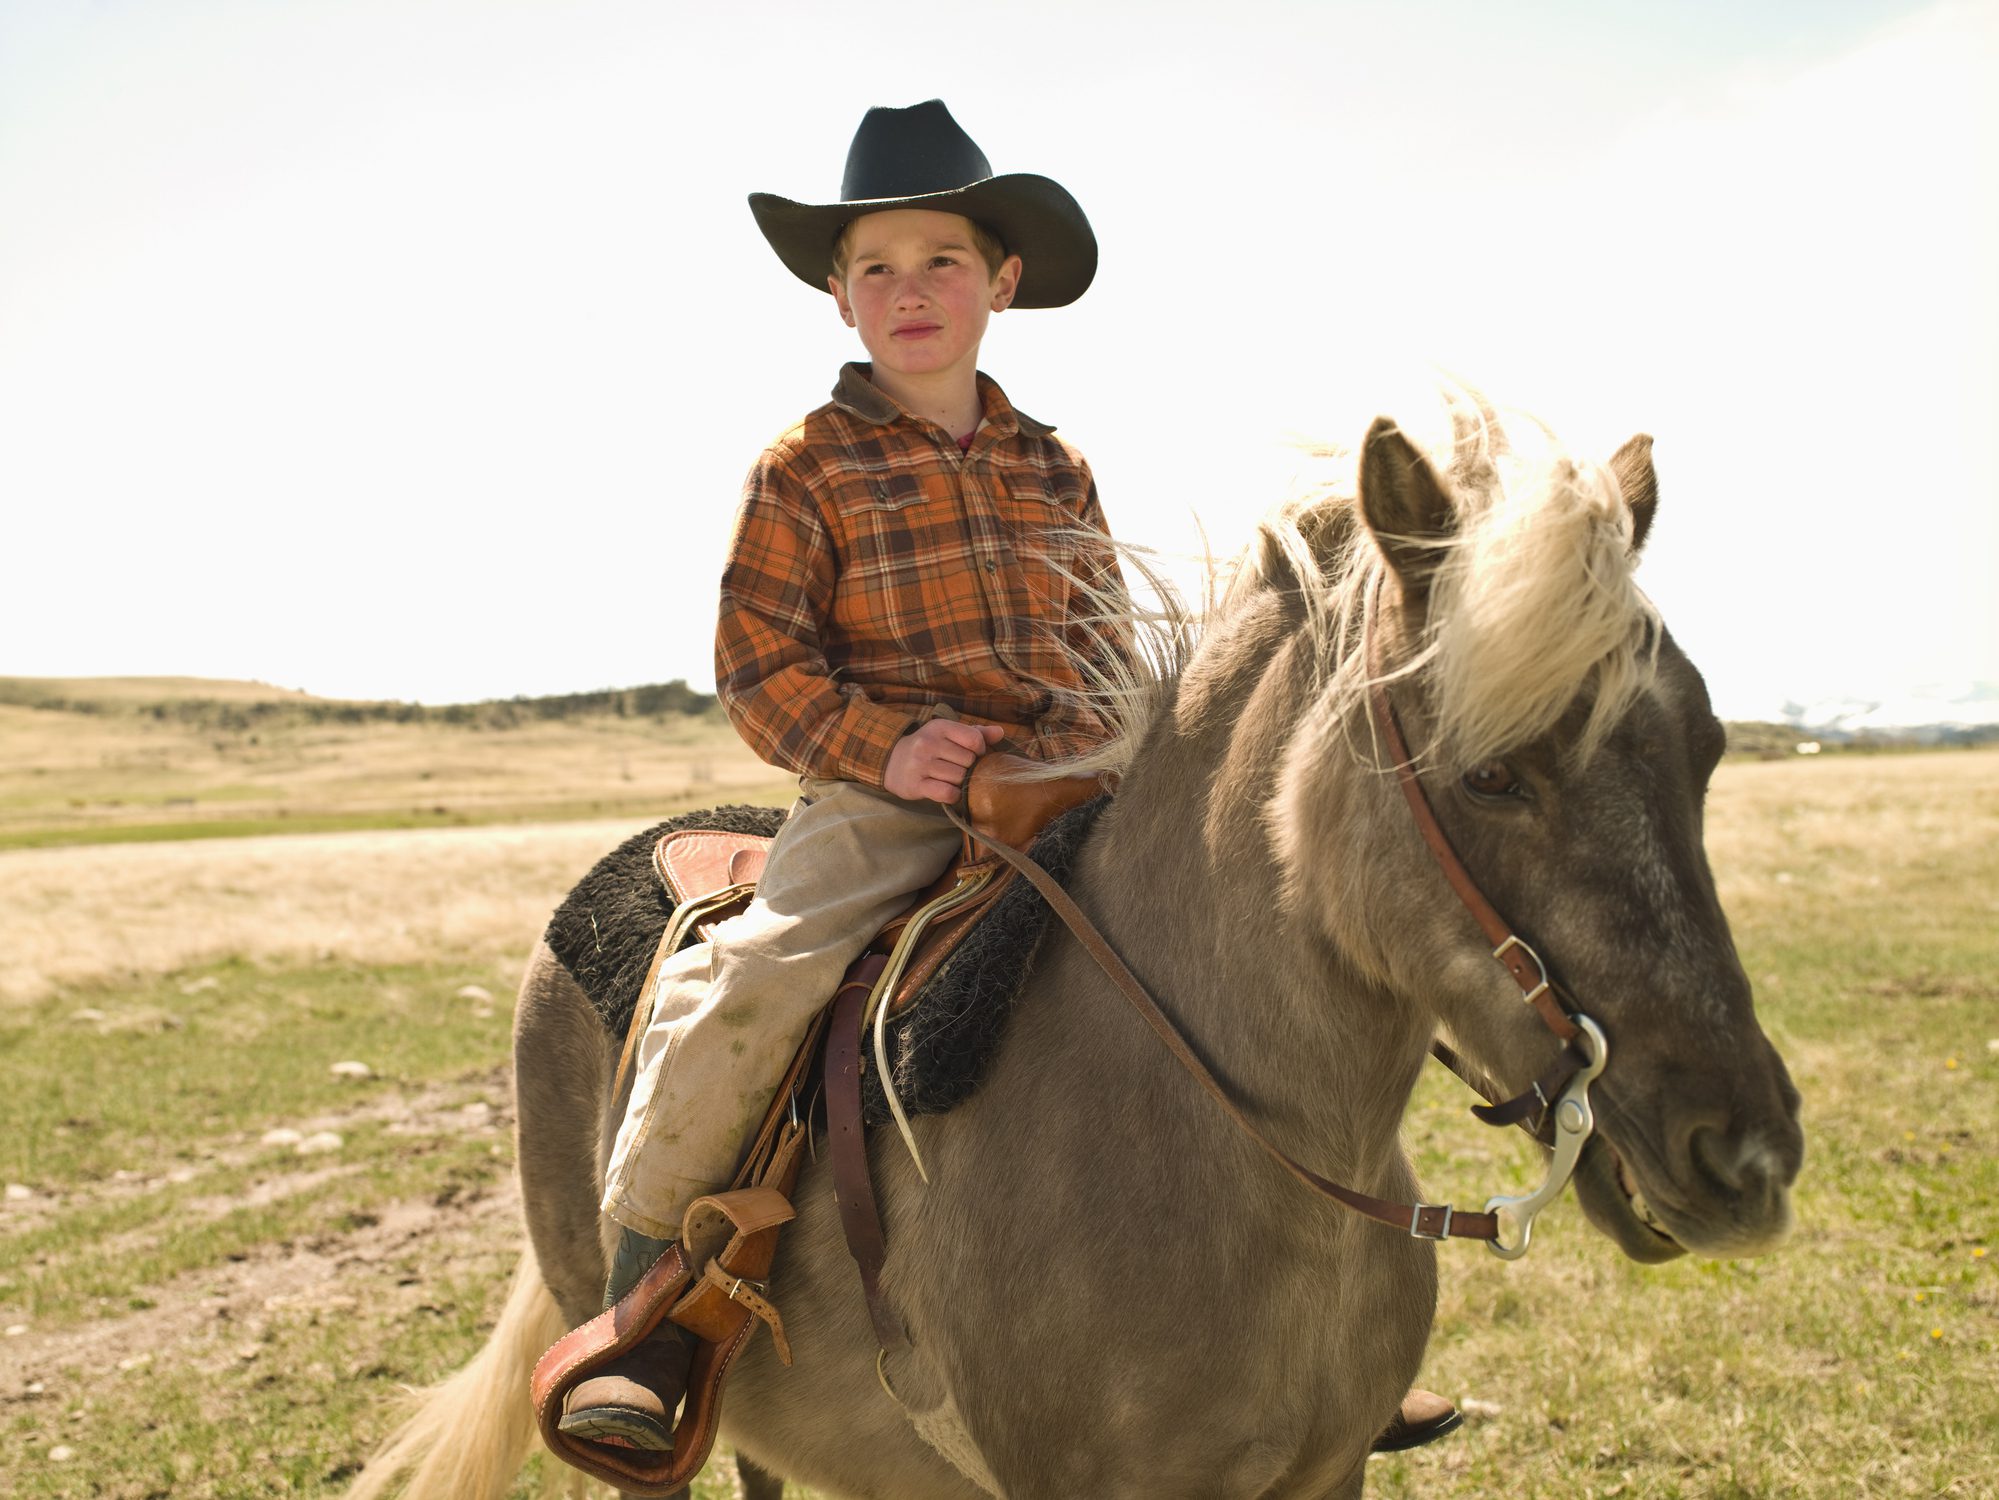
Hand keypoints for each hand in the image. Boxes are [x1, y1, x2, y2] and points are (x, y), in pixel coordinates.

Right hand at [884, 719, 1004, 802]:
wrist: (892, 762)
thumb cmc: (928, 747)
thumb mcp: (948, 734)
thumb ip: (976, 733)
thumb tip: (1000, 732)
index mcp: (940, 727)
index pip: (975, 740)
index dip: (980, 750)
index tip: (973, 754)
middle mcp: (928, 743)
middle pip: (968, 761)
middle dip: (968, 767)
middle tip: (959, 768)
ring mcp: (921, 765)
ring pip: (959, 778)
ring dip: (960, 782)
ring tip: (951, 778)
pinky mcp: (916, 785)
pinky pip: (947, 793)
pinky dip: (953, 795)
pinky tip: (948, 790)